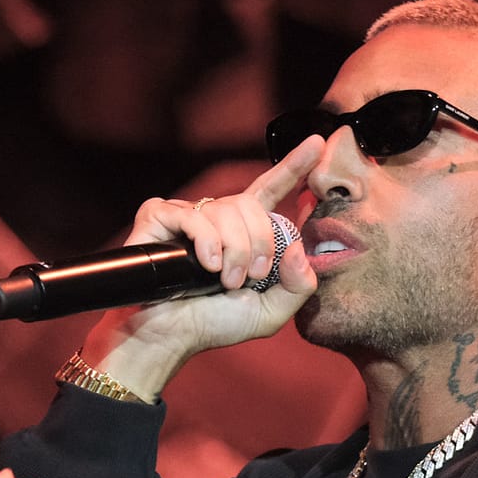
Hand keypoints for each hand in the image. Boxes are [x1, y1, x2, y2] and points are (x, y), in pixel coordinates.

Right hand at [83, 135, 326, 398]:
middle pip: (252, 204)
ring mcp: (187, 214)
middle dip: (258, 243)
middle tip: (250, 277)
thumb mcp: (271, 312)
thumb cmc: (215, 324)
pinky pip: (192, 216)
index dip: (295, 165)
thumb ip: (299, 285)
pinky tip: (204, 264)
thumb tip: (299, 248)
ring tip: (222, 280)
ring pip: (224, 210)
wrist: (170, 336)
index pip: (273, 188)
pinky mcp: (159, 216)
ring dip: (233, 250)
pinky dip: (205, 242)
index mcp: (244, 230)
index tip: (319, 142)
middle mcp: (217, 216)